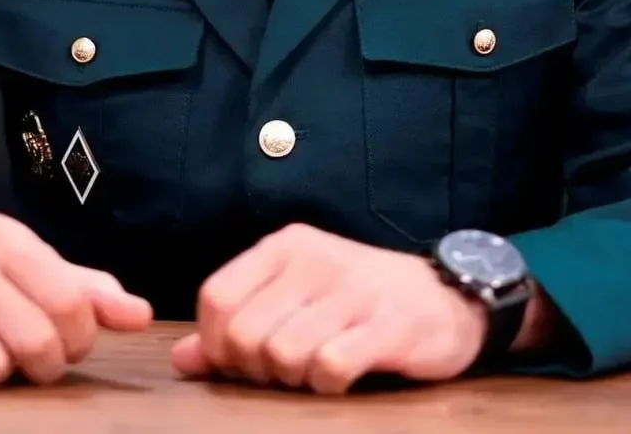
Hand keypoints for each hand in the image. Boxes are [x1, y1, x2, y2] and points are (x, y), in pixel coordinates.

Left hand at [170, 223, 487, 393]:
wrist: (446, 297)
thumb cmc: (360, 300)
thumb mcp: (296, 297)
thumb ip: (240, 323)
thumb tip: (184, 358)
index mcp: (285, 246)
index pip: (216, 298)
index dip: (217, 343)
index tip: (243, 361)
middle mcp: (314, 259)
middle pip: (243, 333)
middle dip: (255, 369)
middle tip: (285, 370)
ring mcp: (351, 290)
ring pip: (282, 354)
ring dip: (294, 378)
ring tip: (317, 368)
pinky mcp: (386, 324)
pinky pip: (330, 366)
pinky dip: (328, 384)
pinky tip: (344, 374)